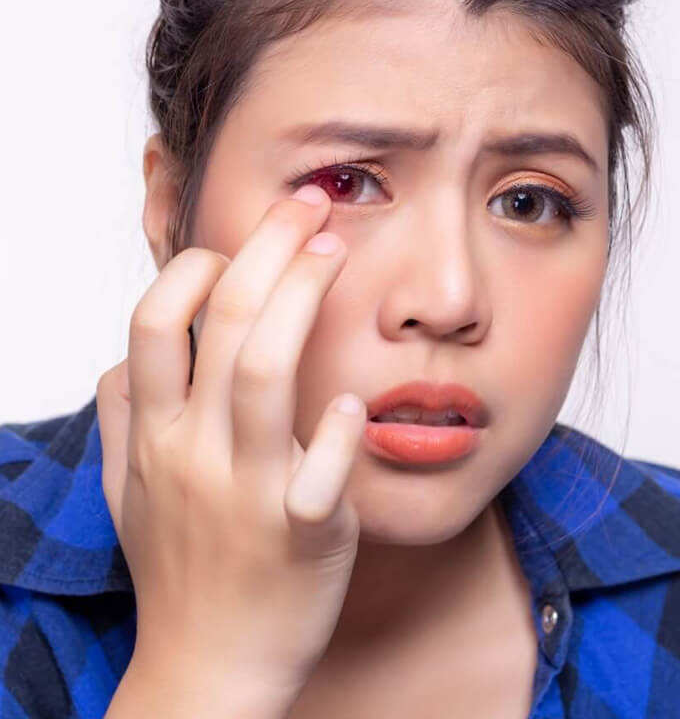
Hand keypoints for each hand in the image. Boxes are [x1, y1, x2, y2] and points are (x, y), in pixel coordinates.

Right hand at [96, 184, 365, 714]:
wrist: (207, 673)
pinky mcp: (304, 534)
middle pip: (223, 321)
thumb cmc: (177, 571)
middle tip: (311, 206)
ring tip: (336, 254)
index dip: (194, 267)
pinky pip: (323, 468)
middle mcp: (195, 452)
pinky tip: (356, 398)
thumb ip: (125, 418)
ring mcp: (248, 492)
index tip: (237, 247)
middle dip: (269, 247)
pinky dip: (342, 426)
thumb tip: (126, 361)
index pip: (153, 321)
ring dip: (304, 299)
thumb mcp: (129, 492)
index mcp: (156, 435)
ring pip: (266, 372)